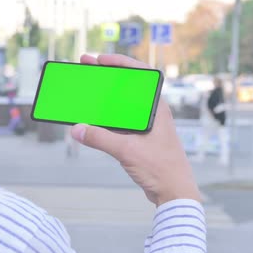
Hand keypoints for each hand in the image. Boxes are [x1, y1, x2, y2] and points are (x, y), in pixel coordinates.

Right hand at [71, 54, 201, 205]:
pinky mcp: (141, 138)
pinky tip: (92, 117)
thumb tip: (77, 129)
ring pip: (122, 103)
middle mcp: (152, 111)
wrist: (175, 192)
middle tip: (86, 67)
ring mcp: (147, 124)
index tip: (99, 59)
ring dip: (105, 96)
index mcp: (156, 106)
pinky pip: (121, 120)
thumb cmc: (162, 169)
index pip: (139, 74)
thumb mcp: (127, 151)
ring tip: (86, 90)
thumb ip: (100, 139)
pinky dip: (106, 116)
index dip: (119, 62)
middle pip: (127, 86)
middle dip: (106, 76)